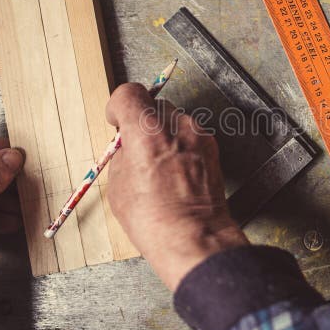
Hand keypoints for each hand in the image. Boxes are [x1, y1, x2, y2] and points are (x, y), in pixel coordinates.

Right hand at [106, 83, 247, 289]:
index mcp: (146, 131)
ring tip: (158, 164)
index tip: (117, 120)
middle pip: (154, 105)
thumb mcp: (119, 185)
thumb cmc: (153, 218)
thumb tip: (127, 146)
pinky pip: (191, 136)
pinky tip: (176, 171)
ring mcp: (198, 135)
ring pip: (175, 120)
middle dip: (143, 121)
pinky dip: (181, 146)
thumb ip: (122, 155)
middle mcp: (176, 126)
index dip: (118, 105)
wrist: (194, 236)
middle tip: (136, 146)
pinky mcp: (213, 148)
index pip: (129, 93)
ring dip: (164, 133)